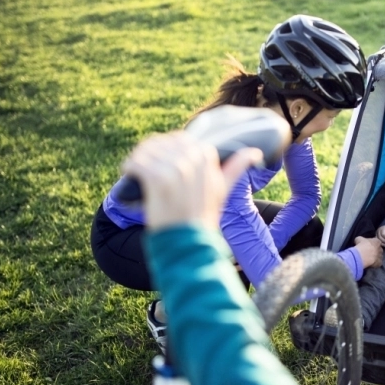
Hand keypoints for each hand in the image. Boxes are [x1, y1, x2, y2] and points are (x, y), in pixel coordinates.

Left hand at [121, 131, 262, 229]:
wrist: (189, 243)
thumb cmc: (203, 217)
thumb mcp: (222, 190)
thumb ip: (236, 168)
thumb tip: (255, 152)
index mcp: (209, 163)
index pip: (186, 140)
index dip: (172, 146)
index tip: (164, 159)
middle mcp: (194, 164)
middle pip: (166, 142)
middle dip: (153, 150)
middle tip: (146, 164)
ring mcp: (177, 172)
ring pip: (149, 150)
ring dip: (139, 157)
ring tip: (136, 168)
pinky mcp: (159, 181)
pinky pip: (138, 163)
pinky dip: (130, 167)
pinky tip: (129, 173)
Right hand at [354, 235, 384, 268]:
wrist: (361, 256)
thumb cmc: (361, 246)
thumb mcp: (359, 239)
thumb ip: (361, 239)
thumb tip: (360, 241)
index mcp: (377, 241)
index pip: (377, 242)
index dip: (373, 244)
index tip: (369, 246)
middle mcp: (380, 248)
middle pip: (379, 249)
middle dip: (376, 250)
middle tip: (369, 252)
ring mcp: (380, 256)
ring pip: (380, 256)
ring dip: (376, 257)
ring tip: (370, 258)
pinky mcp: (379, 263)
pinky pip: (379, 263)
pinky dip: (376, 263)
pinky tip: (371, 263)